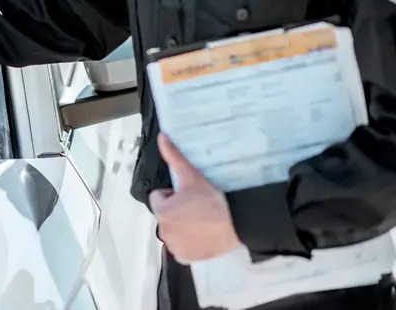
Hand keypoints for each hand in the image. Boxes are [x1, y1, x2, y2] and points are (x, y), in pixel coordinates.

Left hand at [150, 133, 241, 264]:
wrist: (236, 223)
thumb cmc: (213, 200)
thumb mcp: (192, 175)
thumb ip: (174, 156)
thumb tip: (162, 138)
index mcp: (162, 211)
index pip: (159, 198)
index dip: (173, 195)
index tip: (188, 196)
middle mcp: (164, 231)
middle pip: (165, 215)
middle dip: (176, 211)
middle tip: (196, 208)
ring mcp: (174, 246)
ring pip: (173, 231)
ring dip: (181, 227)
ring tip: (201, 221)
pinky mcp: (185, 257)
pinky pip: (180, 248)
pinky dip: (188, 243)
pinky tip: (201, 235)